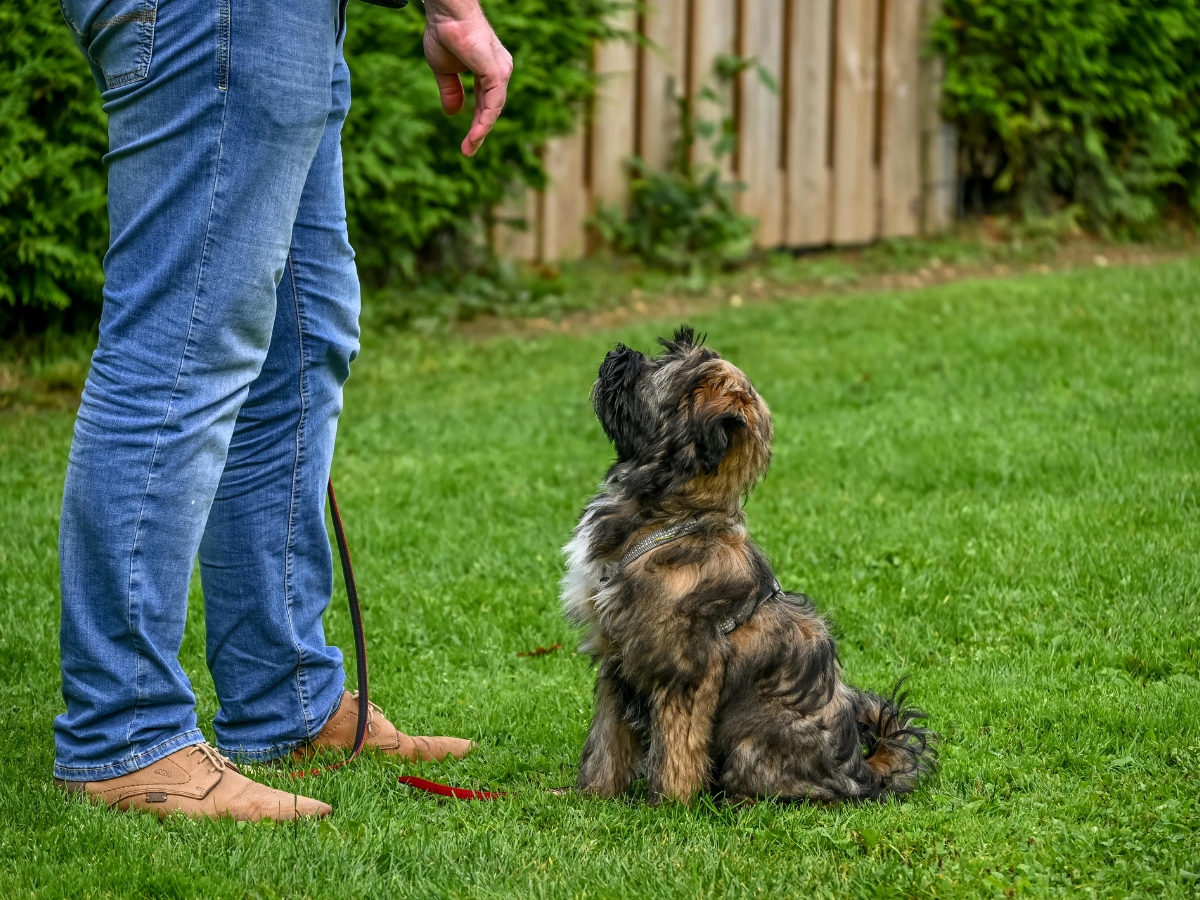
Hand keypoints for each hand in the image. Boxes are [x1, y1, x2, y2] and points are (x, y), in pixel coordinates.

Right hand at [423, 0, 513, 156]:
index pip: (486, 102)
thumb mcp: (445, 70)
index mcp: (489, 71)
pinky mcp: (497, 73)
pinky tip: (476, 135)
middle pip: (492, 109)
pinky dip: (485, 121)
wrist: (446, 15)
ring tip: (469, 148)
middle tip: (468, 151)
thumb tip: (454, 114)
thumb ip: (451, 91)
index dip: (477, 122)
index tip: (467, 142)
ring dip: (481, 131)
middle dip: (479, 131)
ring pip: (493, 109)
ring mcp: (501, 72)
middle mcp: (500, 72)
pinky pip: (493, 104)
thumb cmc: (445, 34)